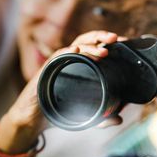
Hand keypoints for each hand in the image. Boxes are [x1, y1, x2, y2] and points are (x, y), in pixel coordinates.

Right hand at [0, 31, 120, 153]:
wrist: (33, 119)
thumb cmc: (57, 111)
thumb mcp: (84, 116)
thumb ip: (102, 118)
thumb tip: (119, 119)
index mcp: (79, 65)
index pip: (94, 47)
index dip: (107, 42)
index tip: (123, 42)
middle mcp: (68, 61)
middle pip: (85, 41)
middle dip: (100, 37)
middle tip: (115, 39)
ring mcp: (57, 64)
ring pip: (74, 47)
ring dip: (89, 47)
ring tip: (103, 52)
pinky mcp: (46, 70)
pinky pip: (56, 57)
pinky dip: (66, 52)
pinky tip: (76, 50)